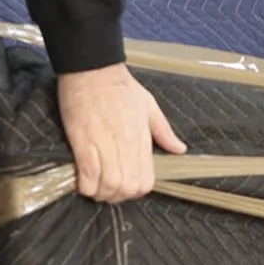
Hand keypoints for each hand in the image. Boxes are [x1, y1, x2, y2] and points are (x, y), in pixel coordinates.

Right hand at [56, 63, 185, 202]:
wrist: (93, 68)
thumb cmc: (120, 86)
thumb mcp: (149, 105)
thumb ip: (164, 131)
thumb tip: (180, 149)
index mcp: (142, 139)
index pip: (145, 181)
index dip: (135, 191)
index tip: (125, 186)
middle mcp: (126, 145)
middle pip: (126, 188)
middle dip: (116, 196)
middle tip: (108, 190)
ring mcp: (104, 144)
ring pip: (108, 185)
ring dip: (101, 193)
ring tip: (95, 187)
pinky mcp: (83, 142)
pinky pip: (88, 175)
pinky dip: (86, 185)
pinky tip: (83, 182)